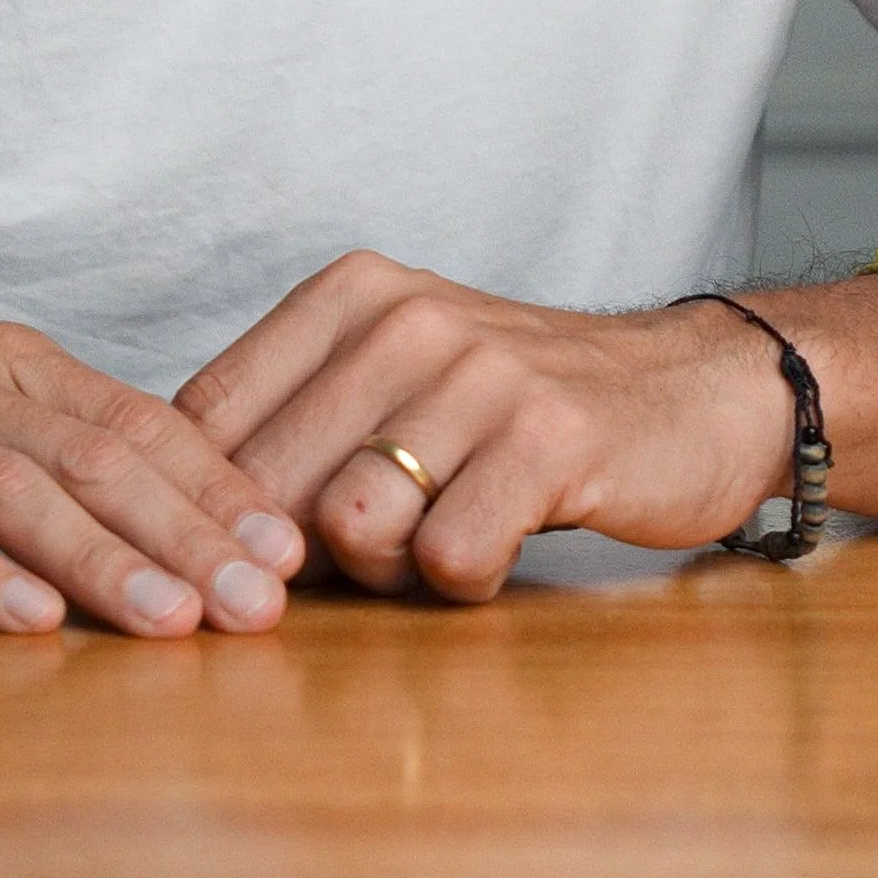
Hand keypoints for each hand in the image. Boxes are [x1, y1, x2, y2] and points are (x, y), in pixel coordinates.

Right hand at [0, 249, 304, 637]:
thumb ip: (34, 437)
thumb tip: (145, 505)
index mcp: (6, 365)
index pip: (138, 423)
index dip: (220, 488)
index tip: (295, 549)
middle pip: (99, 461)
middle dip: (193, 537)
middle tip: (270, 606)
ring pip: (18, 493)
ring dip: (103, 561)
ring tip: (175, 623)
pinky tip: (22, 618)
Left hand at [175, 253, 795, 602]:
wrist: (699, 390)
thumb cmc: (523, 408)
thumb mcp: (399, 379)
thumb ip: (297, 424)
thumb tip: (178, 514)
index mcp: (351, 295)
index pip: (207, 417)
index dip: (207, 507)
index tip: (244, 550)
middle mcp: (407, 319)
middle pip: (267, 483)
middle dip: (296, 554)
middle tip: (364, 563)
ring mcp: (480, 374)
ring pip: (352, 522)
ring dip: (384, 570)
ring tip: (433, 548)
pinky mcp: (550, 438)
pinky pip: (450, 556)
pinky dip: (464, 583)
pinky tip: (500, 549)